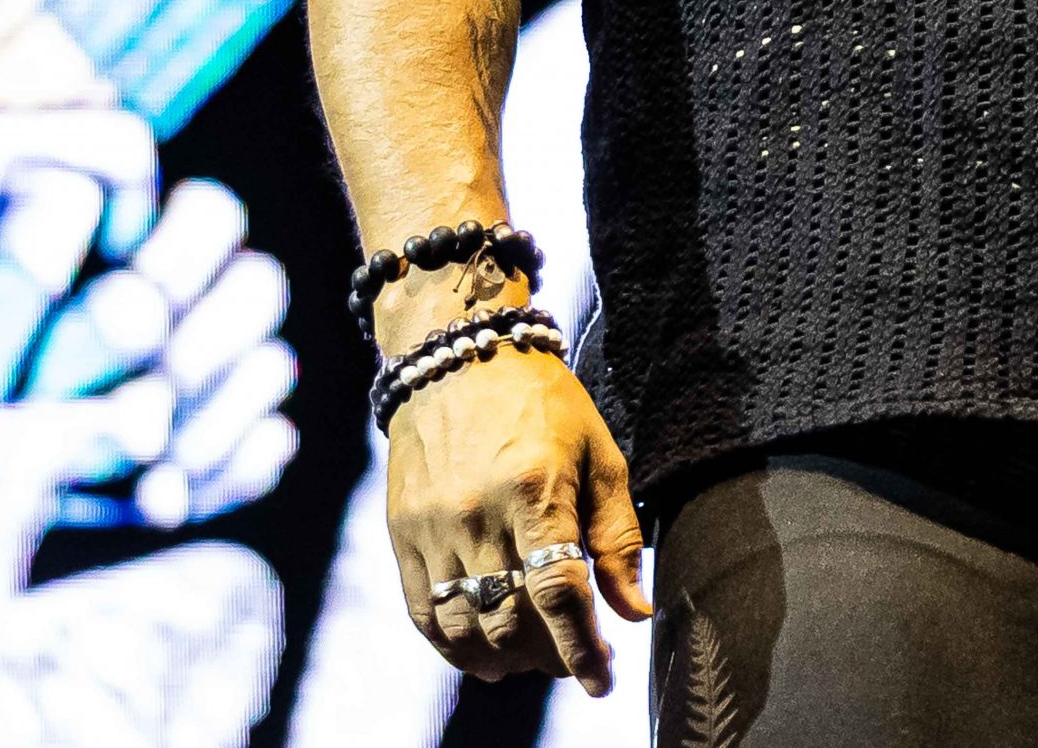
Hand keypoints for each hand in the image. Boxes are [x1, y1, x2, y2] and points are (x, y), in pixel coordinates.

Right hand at [384, 341, 649, 698]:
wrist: (462, 358)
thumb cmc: (545, 404)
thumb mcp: (599, 454)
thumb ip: (617, 536)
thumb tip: (635, 611)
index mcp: (535, 489)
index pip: (558, 593)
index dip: (583, 647)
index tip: (603, 679)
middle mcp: (478, 515)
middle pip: (512, 620)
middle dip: (550, 655)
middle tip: (575, 659)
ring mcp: (433, 528)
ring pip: (466, 626)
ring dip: (504, 659)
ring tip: (534, 660)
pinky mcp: (402, 535)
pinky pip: (426, 612)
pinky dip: (455, 646)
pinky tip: (484, 655)